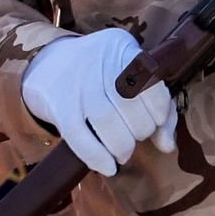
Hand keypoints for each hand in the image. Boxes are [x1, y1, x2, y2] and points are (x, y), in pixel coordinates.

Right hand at [21, 28, 177, 175]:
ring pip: (106, 121)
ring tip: (123, 153)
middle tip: (135, 138)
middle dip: (140, 130)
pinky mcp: (57, 105)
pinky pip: (79, 136)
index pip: (152, 82)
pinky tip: (108, 167)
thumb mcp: (129, 76)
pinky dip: (97, 157)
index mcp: (121, 48)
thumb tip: (168, 145)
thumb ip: (157, 108)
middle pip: (130, 103)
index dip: (160, 109)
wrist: (46, 65)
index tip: (156, 121)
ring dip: (122, 146)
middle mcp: (98, 60)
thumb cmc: (99, 76)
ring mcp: (76, 83)